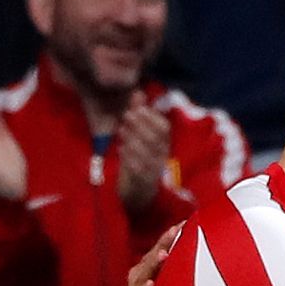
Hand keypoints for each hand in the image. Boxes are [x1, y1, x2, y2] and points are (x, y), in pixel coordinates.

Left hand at [117, 90, 171, 215]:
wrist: (138, 193)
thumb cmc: (138, 160)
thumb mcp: (139, 135)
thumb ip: (139, 114)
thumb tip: (138, 91)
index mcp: (162, 144)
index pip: (164, 128)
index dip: (152, 117)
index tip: (137, 109)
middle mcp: (160, 156)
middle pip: (156, 139)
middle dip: (142, 125)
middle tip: (127, 115)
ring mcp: (153, 169)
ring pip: (148, 153)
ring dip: (134, 139)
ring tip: (122, 130)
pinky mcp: (143, 181)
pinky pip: (138, 169)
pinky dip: (129, 157)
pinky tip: (121, 149)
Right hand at [121, 222, 180, 285]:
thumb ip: (184, 274)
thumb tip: (213, 256)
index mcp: (152, 269)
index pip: (163, 248)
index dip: (173, 236)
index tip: (186, 223)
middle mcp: (141, 276)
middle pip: (153, 255)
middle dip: (165, 242)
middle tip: (177, 230)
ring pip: (144, 272)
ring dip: (154, 263)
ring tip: (164, 254)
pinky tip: (151, 285)